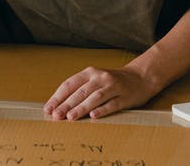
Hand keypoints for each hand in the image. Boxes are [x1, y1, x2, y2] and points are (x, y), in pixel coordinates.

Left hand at [43, 66, 158, 120]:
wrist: (140, 78)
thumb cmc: (112, 82)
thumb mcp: (94, 79)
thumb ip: (79, 89)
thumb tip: (59, 105)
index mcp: (90, 72)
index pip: (70, 84)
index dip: (58, 97)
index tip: (49, 108)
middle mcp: (100, 77)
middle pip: (81, 92)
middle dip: (66, 104)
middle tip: (56, 116)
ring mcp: (113, 86)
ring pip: (95, 97)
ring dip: (81, 107)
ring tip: (70, 117)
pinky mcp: (125, 97)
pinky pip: (112, 104)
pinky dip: (102, 110)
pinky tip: (93, 116)